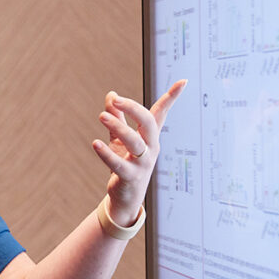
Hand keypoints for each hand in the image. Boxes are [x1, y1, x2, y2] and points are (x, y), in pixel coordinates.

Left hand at [92, 80, 185, 224]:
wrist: (125, 197)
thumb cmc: (125, 164)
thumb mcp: (120, 139)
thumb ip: (117, 117)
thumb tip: (111, 95)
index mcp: (150, 136)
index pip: (161, 113)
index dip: (171, 98)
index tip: (183, 81)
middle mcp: (150, 147)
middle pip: (147, 123)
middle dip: (133, 108)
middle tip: (116, 100)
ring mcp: (142, 163)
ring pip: (134, 141)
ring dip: (117, 126)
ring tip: (101, 116)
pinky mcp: (130, 176)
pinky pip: (118, 163)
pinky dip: (106, 153)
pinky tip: (95, 143)